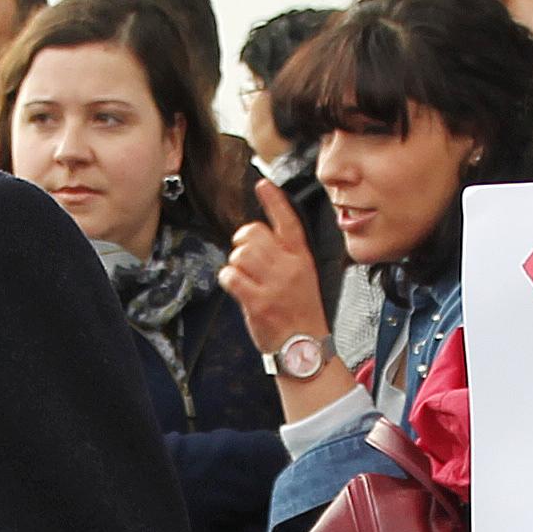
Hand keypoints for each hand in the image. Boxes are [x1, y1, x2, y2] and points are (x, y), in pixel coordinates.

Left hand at [222, 177, 338, 398]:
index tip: (262, 184)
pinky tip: (237, 288)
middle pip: (253, 234)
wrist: (304, 347)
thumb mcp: (302, 277)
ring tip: (245, 278)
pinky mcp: (258, 301)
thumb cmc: (300, 313)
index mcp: (301, 258)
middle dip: (242, 243)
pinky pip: (231, 276)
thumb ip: (284, 256)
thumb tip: (254, 240)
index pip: (287, 221)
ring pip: (239, 254)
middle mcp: (288, 267)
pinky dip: (228, 280)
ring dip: (235, 264)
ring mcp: (273, 284)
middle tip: (245, 258)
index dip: (273, 200)